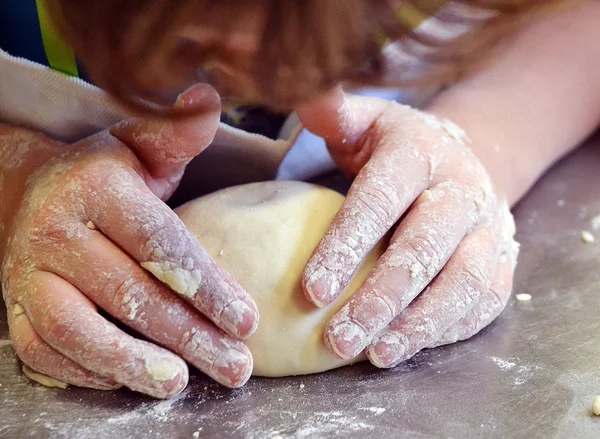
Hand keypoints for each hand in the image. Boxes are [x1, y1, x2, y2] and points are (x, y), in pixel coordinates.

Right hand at [0, 85, 257, 397]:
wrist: (32, 195)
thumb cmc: (106, 177)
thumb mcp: (141, 148)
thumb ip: (177, 134)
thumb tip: (209, 96)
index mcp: (96, 188)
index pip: (159, 244)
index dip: (206, 286)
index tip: (248, 321)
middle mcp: (55, 230)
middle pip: (128, 294)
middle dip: (188, 336)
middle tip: (235, 366)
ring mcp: (27, 273)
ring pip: (76, 329)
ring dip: (131, 364)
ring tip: (181, 384)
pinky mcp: (14, 307)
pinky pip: (44, 350)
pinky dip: (86, 371)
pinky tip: (129, 380)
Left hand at [298, 88, 518, 366]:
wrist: (463, 162)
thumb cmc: (397, 150)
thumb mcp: (369, 122)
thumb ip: (336, 114)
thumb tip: (305, 94)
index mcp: (420, 153)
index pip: (381, 200)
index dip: (347, 245)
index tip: (311, 290)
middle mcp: (462, 190)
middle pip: (424, 247)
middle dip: (381, 297)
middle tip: (338, 339)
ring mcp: (489, 229)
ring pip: (461, 282)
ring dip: (418, 324)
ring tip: (375, 356)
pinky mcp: (503, 263)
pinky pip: (481, 301)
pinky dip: (446, 329)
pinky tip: (408, 347)